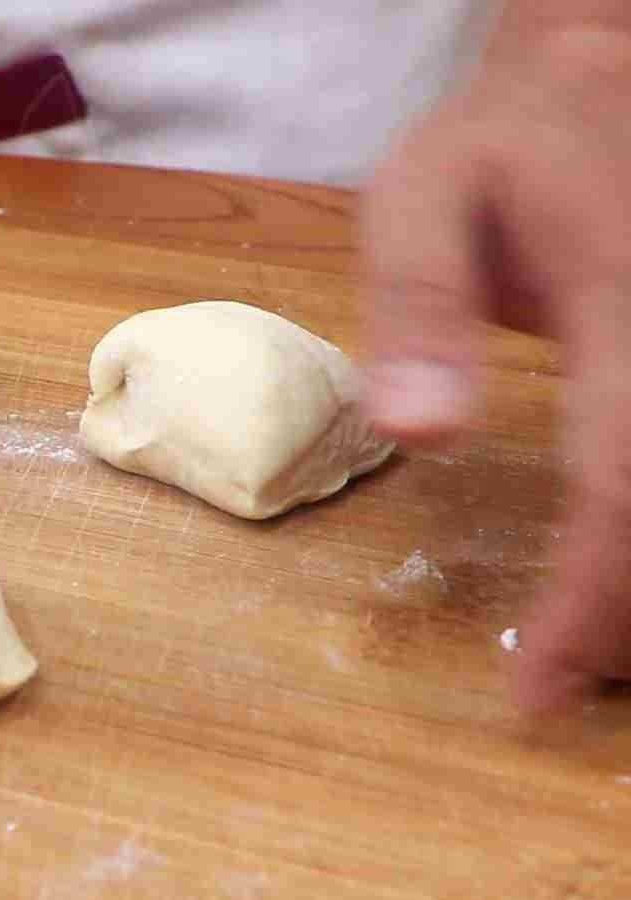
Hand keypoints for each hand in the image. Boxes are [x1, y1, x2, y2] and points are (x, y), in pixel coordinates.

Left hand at [361, 24, 630, 713]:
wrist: (599, 81)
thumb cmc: (496, 151)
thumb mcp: (419, 200)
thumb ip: (417, 307)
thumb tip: (415, 435)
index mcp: (621, 305)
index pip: (623, 487)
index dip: (590, 604)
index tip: (537, 691)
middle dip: (628, 621)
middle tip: (559, 683)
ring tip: (588, 651)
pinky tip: (614, 577)